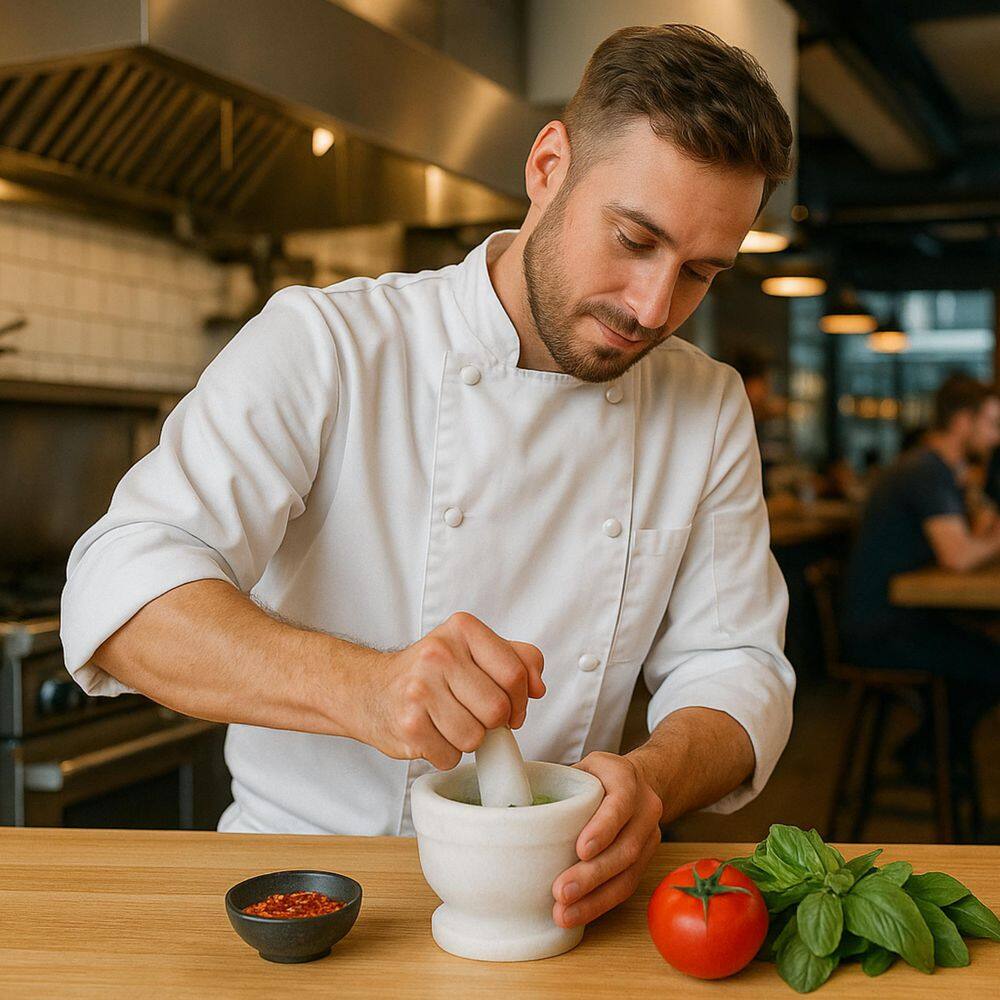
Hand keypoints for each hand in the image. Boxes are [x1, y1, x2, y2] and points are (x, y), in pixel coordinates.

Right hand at [347, 612, 543, 769]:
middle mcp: (439, 653)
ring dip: (469, 740)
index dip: (520, 699)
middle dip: (494, 722)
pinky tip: (432, 734)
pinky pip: (451, 756)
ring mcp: (421, 689)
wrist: (370, 690)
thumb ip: (517, 659)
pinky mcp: (409, 724)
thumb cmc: (430, 672)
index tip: (510, 706)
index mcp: (462, 629)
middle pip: (498, 709)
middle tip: (476, 716)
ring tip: (450, 723)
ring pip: (477, 737)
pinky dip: (446, 754)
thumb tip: (538, 687)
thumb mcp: (473, 650)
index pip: (516, 672)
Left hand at [550, 752, 661, 928]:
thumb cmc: (598, 776)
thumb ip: (558, 782)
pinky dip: (601, 903)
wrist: (636, 784)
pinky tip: (578, 914)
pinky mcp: (646, 860)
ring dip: (595, 898)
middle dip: (592, 874)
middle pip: (625, 847)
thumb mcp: (582, 767)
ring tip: (565, 913)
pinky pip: (626, 886)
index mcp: (626, 779)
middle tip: (561, 892)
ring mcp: (649, 836)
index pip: (620, 803)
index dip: (603, 828)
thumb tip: (513, 802)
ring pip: (628, 873)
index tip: (581, 850)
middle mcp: (645, 808)